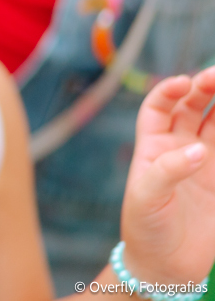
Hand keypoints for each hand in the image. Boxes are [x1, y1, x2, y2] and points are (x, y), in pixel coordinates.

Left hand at [120, 67, 214, 283]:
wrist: (166, 265)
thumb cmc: (145, 228)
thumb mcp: (146, 198)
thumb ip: (168, 171)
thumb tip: (198, 150)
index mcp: (152, 146)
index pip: (158, 107)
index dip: (169, 90)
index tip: (184, 83)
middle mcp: (178, 148)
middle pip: (192, 107)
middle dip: (204, 88)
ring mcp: (203, 162)